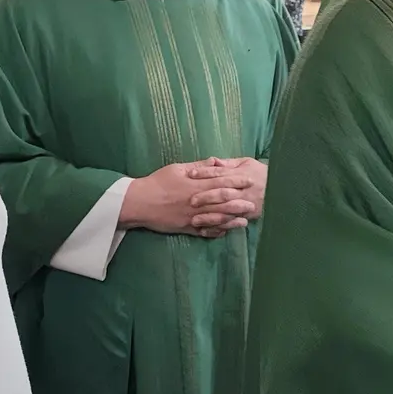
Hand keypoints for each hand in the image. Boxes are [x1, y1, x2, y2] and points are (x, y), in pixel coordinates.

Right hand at [118, 161, 260, 237]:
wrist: (138, 202)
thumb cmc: (157, 182)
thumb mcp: (177, 169)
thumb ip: (198, 166)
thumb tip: (215, 161)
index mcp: (195, 186)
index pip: (221, 182)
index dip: (236, 182)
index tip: (249, 180)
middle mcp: (196, 202)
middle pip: (222, 202)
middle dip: (239, 203)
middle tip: (254, 204)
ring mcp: (192, 217)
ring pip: (216, 219)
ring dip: (232, 220)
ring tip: (245, 221)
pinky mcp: (185, 228)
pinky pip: (203, 231)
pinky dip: (215, 232)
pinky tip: (225, 232)